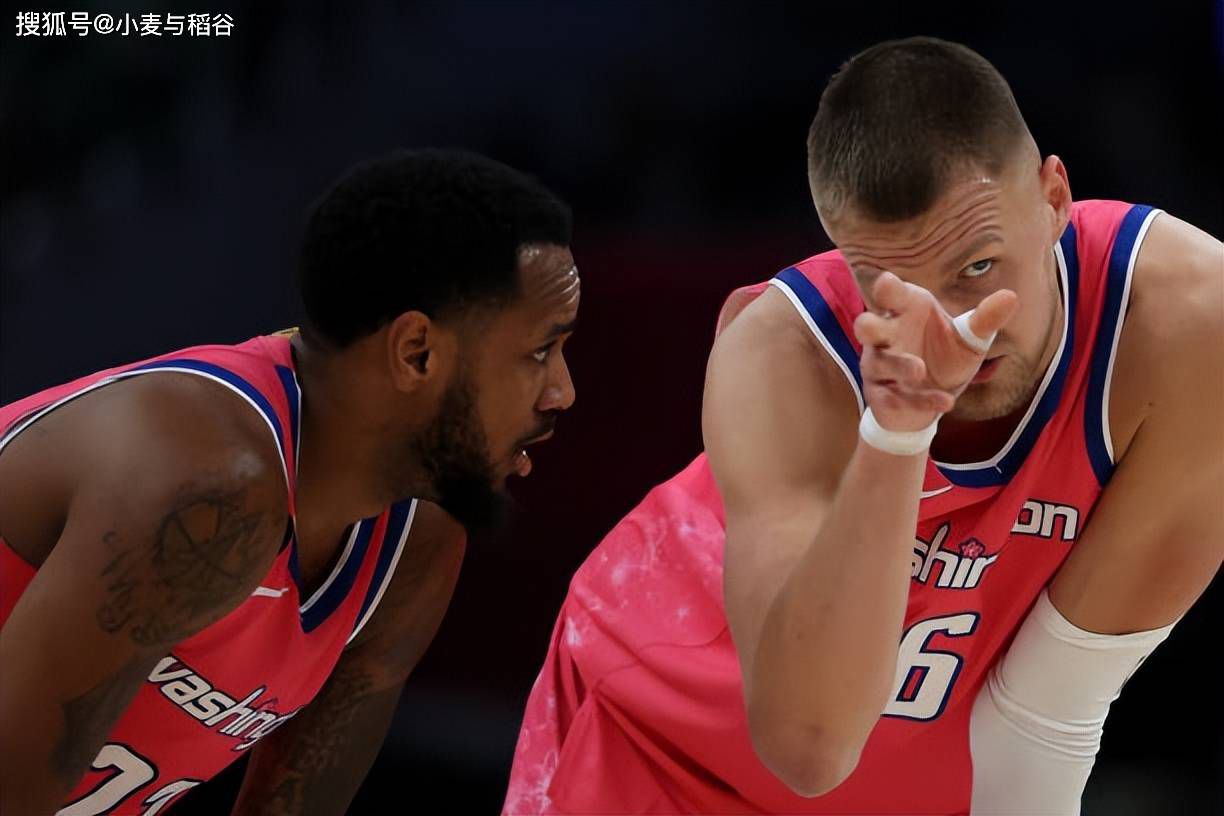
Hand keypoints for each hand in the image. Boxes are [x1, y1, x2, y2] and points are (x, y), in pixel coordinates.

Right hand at [853, 272, 1018, 431]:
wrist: (933, 402)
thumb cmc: (945, 358)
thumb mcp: (969, 340)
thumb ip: (985, 319)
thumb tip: (1011, 296)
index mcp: (904, 312)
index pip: (890, 294)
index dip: (886, 289)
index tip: (888, 283)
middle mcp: (886, 336)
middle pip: (866, 326)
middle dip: (868, 325)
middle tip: (871, 324)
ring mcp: (879, 366)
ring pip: (879, 363)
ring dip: (898, 365)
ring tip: (920, 370)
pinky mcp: (881, 395)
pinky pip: (894, 397)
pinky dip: (921, 400)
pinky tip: (946, 402)